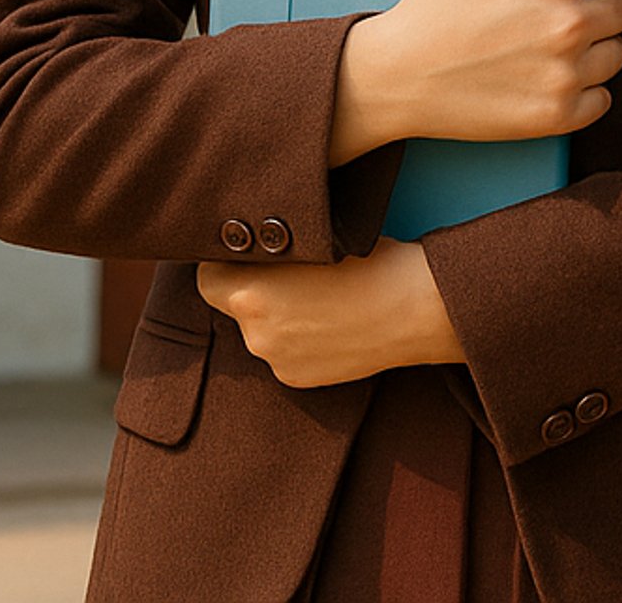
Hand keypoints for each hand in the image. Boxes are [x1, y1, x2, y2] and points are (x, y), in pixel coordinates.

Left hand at [197, 239, 463, 387]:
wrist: (414, 309)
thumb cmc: (371, 261)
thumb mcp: (315, 241)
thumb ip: (273, 254)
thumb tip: (250, 248)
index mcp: (253, 296)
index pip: (206, 280)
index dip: (223, 263)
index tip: (243, 252)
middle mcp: (257, 336)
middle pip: (236, 305)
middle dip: (256, 288)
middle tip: (292, 268)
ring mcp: (278, 363)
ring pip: (262, 329)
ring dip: (278, 314)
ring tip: (320, 294)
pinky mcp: (300, 380)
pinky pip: (284, 352)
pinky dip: (298, 337)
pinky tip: (330, 320)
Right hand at [330, 0, 621, 164]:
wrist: (398, 76)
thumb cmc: (433, 5)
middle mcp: (568, 24)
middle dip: (599, 7)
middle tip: (559, 14)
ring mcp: (565, 73)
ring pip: (617, 54)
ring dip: (595, 50)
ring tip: (552, 47)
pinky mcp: (556, 116)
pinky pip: (603, 100)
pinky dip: (585, 93)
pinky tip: (551, 80)